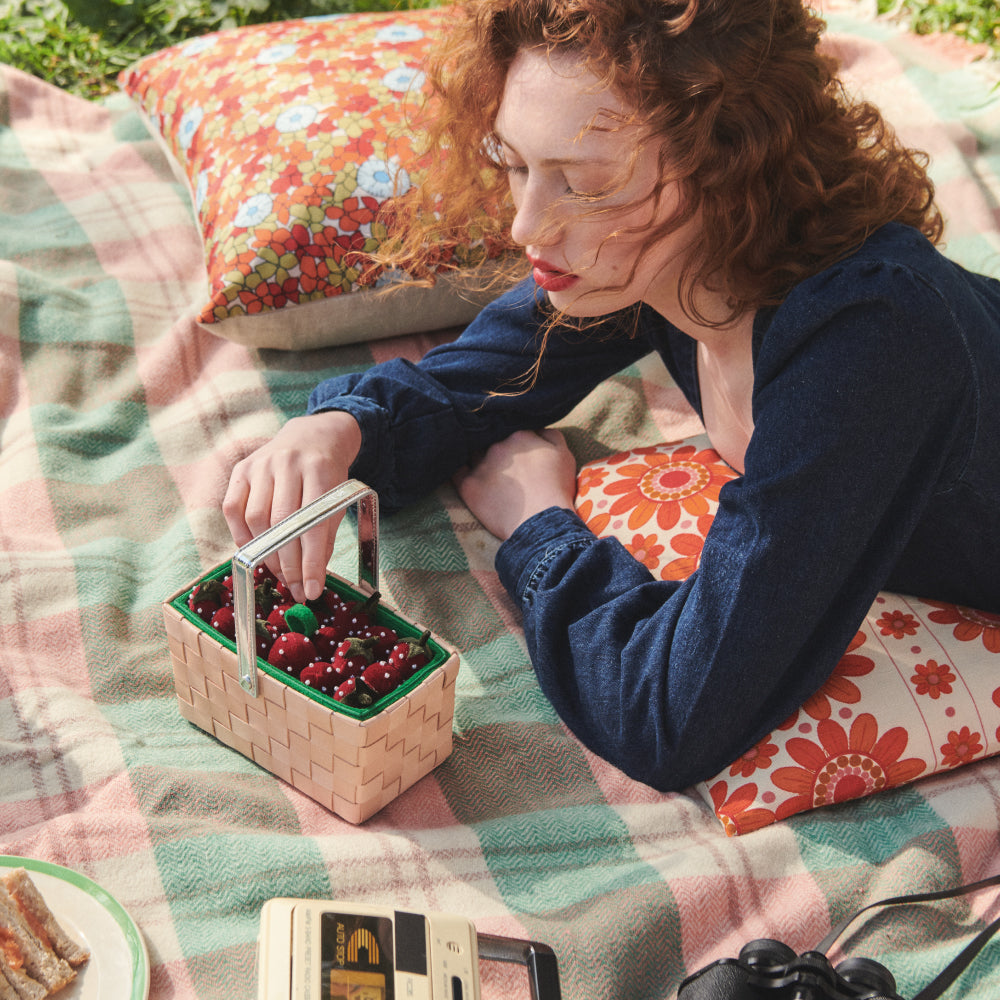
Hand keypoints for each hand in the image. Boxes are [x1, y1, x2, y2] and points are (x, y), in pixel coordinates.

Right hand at [223, 410, 361, 602]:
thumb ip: (325, 534)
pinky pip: (233, 509)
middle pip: (282, 524)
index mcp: (320, 469)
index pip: (313, 525)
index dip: (311, 562)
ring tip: (279, 573)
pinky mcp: (241, 469)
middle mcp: (288, 463)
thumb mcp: (337, 498)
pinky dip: (242, 536)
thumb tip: (312, 577)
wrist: (312, 436)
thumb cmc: (326, 475)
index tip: (313, 590)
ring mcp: (261, 464)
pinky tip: (255, 552)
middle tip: (296, 589)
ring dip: (267, 553)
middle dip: (289, 564)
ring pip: (256, 518)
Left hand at [452, 429, 576, 540]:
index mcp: (520, 435)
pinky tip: (456, 467)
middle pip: (491, 439)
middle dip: (494, 446)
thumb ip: (551, 435)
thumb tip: (538, 428)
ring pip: (473, 452)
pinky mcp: (469, 485)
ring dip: (476, 456)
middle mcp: (497, 446)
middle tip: (500, 459)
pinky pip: (456, 471)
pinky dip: (456, 467)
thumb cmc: (557, 489)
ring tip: (481, 465)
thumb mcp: (565, 455)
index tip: (515, 448)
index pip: (511, 428)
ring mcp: (481, 465)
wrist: (542, 522)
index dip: (512, 438)